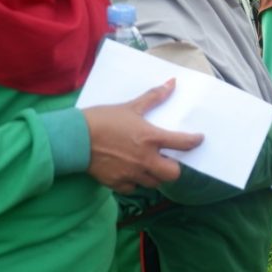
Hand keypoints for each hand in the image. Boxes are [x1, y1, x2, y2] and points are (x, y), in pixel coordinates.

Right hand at [83, 79, 203, 192]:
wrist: (74, 138)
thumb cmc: (103, 119)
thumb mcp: (131, 106)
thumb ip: (154, 97)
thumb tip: (172, 83)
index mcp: (151, 139)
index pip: (183, 143)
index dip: (194, 141)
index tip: (197, 140)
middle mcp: (145, 160)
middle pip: (173, 174)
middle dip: (174, 168)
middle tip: (169, 159)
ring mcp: (131, 174)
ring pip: (154, 183)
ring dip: (155, 175)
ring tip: (150, 165)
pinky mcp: (116, 183)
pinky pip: (133, 188)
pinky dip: (135, 182)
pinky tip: (131, 172)